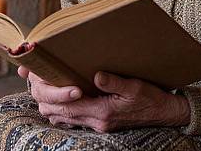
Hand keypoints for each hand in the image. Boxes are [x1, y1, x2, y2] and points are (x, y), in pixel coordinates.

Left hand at [28, 70, 190, 132]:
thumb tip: (96, 75)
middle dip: (47, 99)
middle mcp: (96, 121)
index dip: (54, 93)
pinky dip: (63, 110)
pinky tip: (63, 98)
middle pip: (61, 113)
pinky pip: (74, 119)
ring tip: (46, 88)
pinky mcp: (100, 123)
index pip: (70, 104)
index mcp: (102, 112)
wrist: (163, 113)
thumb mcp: (134, 86)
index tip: (43, 78)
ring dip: (53, 105)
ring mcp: (97, 124)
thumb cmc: (149, 98)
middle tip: (38, 82)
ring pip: (65, 119)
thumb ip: (113, 82)